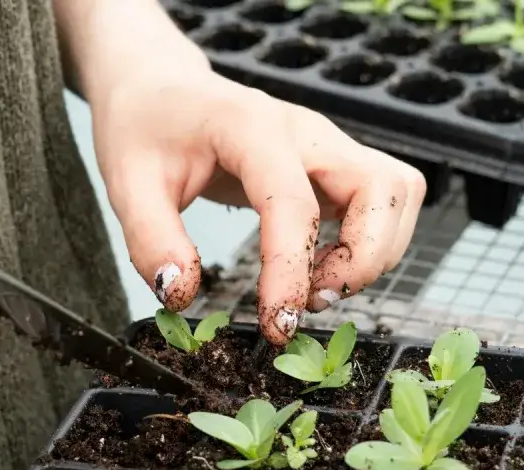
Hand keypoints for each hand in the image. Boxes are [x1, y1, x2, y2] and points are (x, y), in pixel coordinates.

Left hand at [92, 70, 424, 344]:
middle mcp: (305, 131)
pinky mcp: (335, 164)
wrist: (160, 91)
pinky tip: (320, 269)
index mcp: (251, 128)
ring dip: (375, 254)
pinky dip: (371, 244)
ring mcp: (328, 145)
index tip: (277, 323)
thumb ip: (151, 240)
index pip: (293, 203)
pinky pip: (385, 202)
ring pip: (397, 194)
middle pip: (383, 188)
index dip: (291, 270)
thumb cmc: (145, 130)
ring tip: (317, 288)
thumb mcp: (126, 183)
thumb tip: (181, 294)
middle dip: (364, 259)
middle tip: (312, 301)